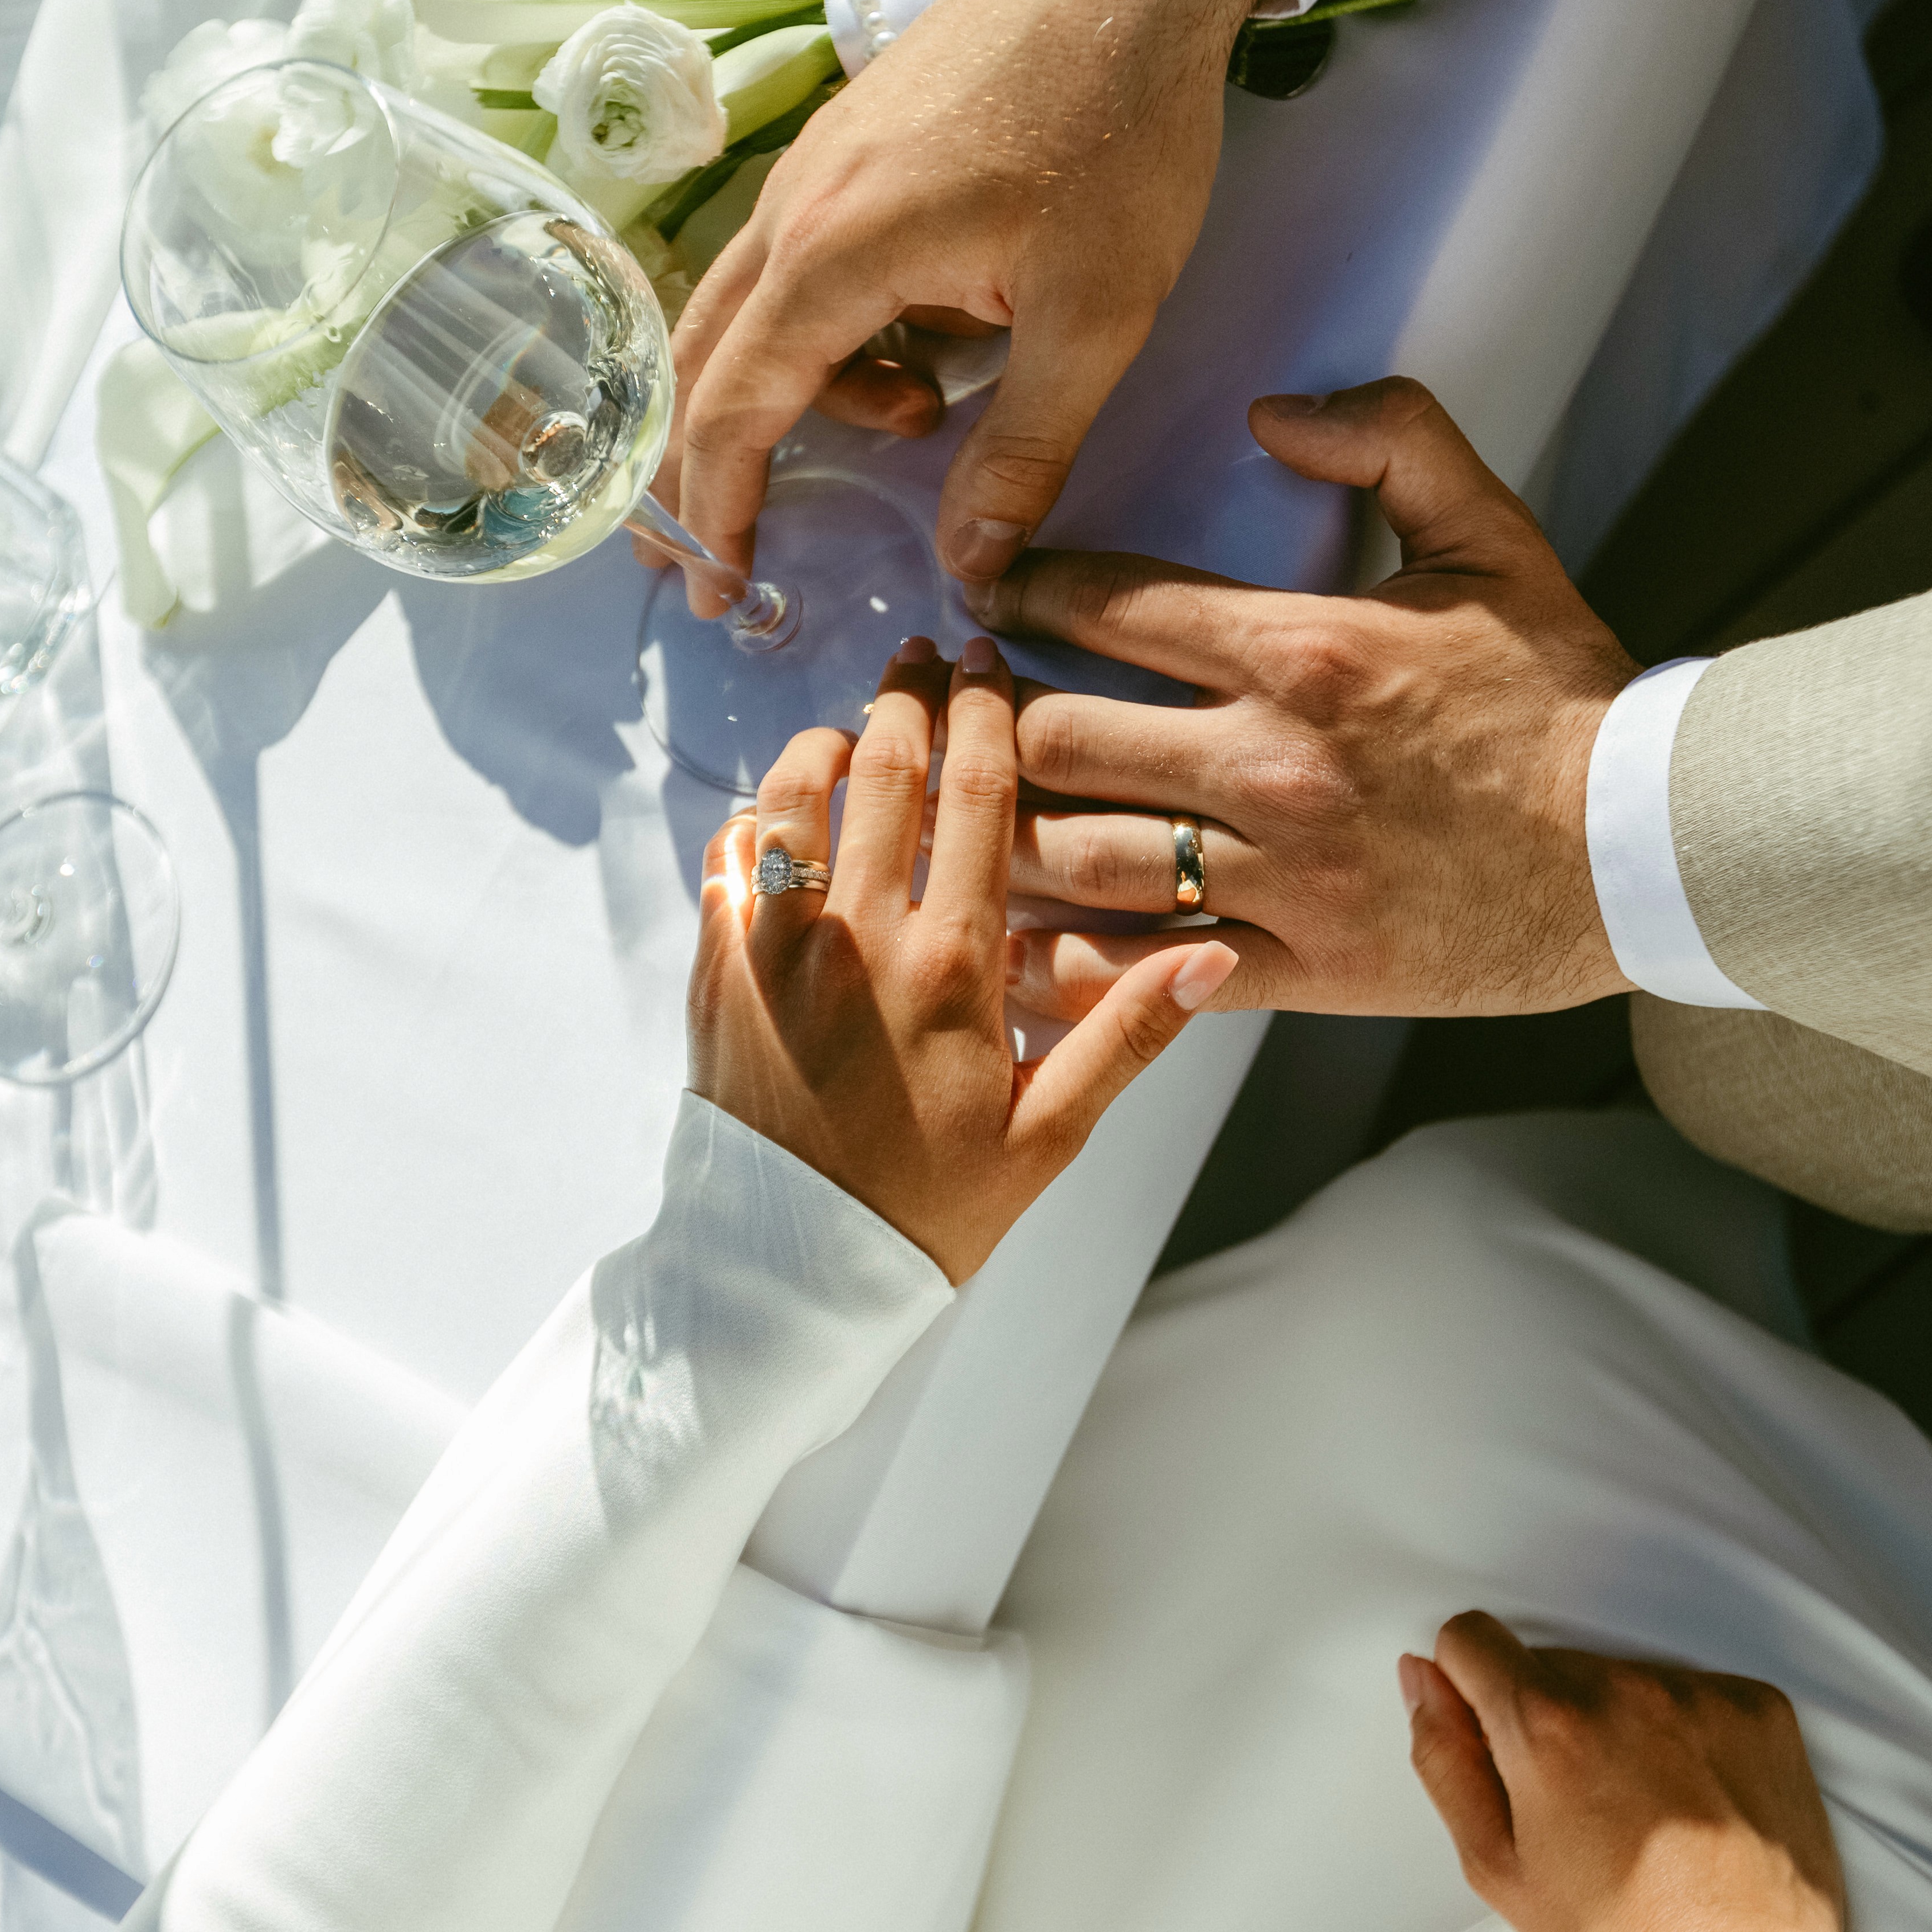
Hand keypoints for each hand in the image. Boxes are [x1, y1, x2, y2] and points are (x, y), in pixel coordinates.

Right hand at [661, 0, 1270, 612]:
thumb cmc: (1121, 133)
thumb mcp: (1095, 320)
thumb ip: (1023, 450)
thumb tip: (971, 564)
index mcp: (837, 255)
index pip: (737, 409)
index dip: (719, 511)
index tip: (722, 589)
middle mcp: (795, 208)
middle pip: (705, 362)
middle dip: (703, 469)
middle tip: (720, 556)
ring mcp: (813, 168)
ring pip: (753, 311)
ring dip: (803, 391)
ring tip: (921, 414)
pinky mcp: (847, 148)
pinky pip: (795, 263)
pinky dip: (828, 331)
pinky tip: (927, 340)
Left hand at [687, 635, 1238, 1282]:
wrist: (793, 1272)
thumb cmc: (929, 1210)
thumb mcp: (1050, 1135)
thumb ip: (1130, 1035)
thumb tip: (1214, 954)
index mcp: (954, 967)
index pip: (978, 795)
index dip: (984, 711)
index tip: (985, 664)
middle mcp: (860, 939)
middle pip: (880, 768)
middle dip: (902, 695)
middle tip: (920, 659)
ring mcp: (776, 949)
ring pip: (789, 797)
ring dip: (821, 743)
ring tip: (851, 726)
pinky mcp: (718, 971)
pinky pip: (725, 861)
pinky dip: (752, 821)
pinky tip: (779, 817)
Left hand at [983, 378, 1641, 1021]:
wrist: (1641, 846)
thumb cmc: (1561, 695)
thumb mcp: (1494, 536)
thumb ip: (1394, 441)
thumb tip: (1275, 410)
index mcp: (1303, 648)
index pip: (1110, 604)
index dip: (1022, 591)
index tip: (982, 594)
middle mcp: (1271, 759)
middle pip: (1061, 734)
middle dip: (989, 719)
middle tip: (952, 710)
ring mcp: (1279, 869)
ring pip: (1078, 854)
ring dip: (1000, 834)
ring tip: (957, 815)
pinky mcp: (1296, 962)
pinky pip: (1141, 969)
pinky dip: (1059, 964)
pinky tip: (1004, 944)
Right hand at [1402, 1613, 1847, 1931]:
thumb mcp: (1499, 1870)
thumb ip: (1445, 1758)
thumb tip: (1425, 1681)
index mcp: (1548, 1728)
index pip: (1471, 1636)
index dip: (1468, 1687)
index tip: (1493, 1736)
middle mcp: (1626, 1691)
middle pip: (1550, 1663)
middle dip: (1548, 1721)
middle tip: (1576, 1808)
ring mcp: (1701, 1695)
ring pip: (1622, 1678)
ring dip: (1619, 1726)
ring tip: (1643, 1813)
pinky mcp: (1759, 1708)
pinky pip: (1695, 1692)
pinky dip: (1686, 1734)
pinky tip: (1692, 1803)